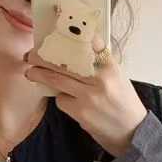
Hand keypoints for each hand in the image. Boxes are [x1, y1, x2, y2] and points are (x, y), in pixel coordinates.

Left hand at [23, 38, 147, 158]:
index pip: (88, 43)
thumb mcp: (118, 77)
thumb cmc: (124, 102)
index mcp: (110, 66)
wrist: (132, 133)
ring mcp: (89, 96)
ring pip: (56, 79)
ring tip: (31, 73)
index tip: (56, 29)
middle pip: (64, 61)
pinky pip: (61, 100)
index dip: (70, 34)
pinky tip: (68, 100)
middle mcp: (99, 78)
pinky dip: (61, 99)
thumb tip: (78, 46)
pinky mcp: (81, 112)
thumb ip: (101, 62)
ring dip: (39, 75)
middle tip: (30, 55)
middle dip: (42, 57)